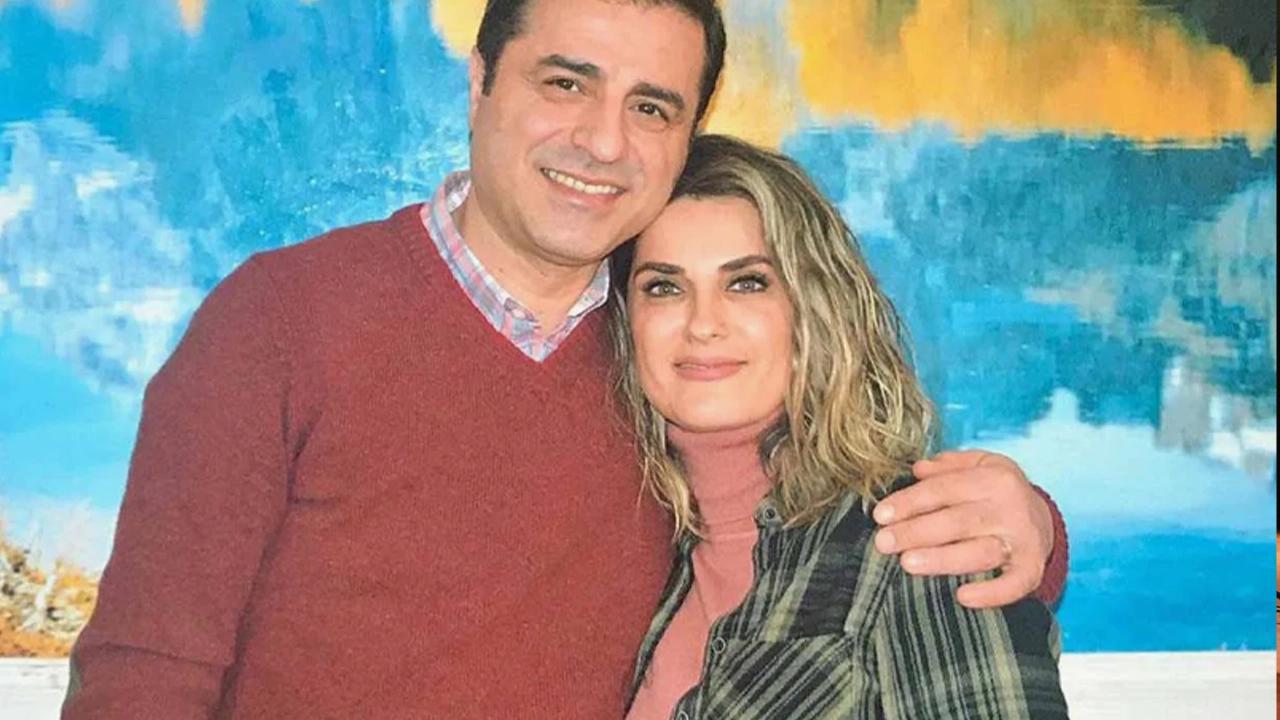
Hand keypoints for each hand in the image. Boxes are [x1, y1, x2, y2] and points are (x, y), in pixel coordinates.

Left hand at [872, 450, 1053, 608]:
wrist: (1044, 518)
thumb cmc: (997, 493)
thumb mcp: (980, 466)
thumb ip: (948, 466)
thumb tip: (917, 469)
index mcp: (995, 478)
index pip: (944, 489)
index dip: (910, 502)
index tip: (880, 515)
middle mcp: (1011, 507)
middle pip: (958, 521)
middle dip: (916, 532)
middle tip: (884, 543)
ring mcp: (1024, 540)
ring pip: (981, 552)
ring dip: (943, 559)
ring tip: (908, 564)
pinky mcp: (1033, 569)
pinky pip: (1014, 585)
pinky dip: (991, 594)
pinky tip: (962, 597)